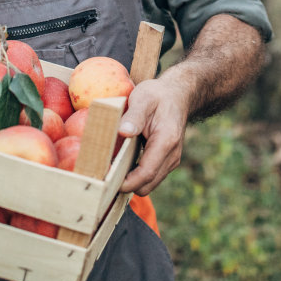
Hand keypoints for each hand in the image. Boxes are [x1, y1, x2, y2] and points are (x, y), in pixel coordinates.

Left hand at [116, 75, 193, 195]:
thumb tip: (122, 132)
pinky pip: (150, 177)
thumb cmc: (158, 96)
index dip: (126, 182)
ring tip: (111, 170)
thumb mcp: (143, 99)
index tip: (106, 180)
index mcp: (166, 141)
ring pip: (148, 183)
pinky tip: (122, 164)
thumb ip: (133, 116)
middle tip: (103, 175)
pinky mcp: (166, 161)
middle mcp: (172, 155)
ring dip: (131, 181)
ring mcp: (171, 160)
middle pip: (147, 184)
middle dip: (126, 185)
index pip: (146, 173)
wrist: (177, 95)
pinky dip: (136, 176)